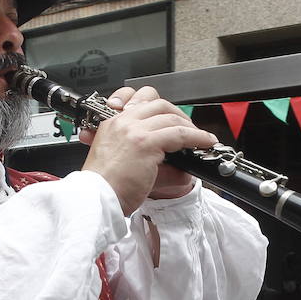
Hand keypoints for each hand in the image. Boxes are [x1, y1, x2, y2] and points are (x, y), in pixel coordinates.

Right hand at [80, 86, 213, 214]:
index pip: (137, 101)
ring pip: (170, 117)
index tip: (169, 118)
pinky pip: (179, 133)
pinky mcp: (146, 143)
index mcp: (112, 124)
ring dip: (190, 126)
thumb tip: (170, 158)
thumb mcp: (118, 160)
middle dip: (177, 112)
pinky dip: (197, 136)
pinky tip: (204, 142)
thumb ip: (138, 151)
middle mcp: (122, 122)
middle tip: (187, 126)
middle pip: (157, 102)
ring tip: (200, 137)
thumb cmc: (104, 186)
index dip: (158, 107)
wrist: (96, 198)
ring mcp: (134, 131)